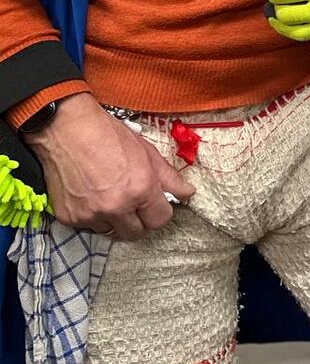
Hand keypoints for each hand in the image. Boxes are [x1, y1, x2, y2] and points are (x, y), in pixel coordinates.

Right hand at [24, 93, 193, 239]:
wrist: (67, 130)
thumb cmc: (108, 136)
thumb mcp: (147, 152)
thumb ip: (169, 178)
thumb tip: (188, 192)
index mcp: (140, 190)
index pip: (159, 220)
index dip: (160, 212)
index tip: (156, 205)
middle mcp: (116, 207)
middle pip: (136, 233)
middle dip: (140, 221)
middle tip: (136, 205)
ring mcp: (90, 215)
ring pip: (111, 231)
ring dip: (115, 220)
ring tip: (110, 196)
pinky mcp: (69, 218)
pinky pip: (88, 226)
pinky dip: (93, 216)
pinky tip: (92, 195)